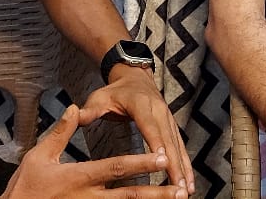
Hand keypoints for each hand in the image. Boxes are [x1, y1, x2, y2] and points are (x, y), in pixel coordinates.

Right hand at [0, 105, 186, 198]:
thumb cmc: (26, 185)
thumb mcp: (39, 155)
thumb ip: (61, 131)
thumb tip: (75, 108)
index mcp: (79, 177)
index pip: (116, 168)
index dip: (140, 163)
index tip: (161, 157)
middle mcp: (88, 198)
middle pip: (129, 196)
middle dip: (156, 192)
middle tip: (179, 189)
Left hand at [80, 65, 193, 193]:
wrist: (135, 77)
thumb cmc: (115, 91)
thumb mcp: (100, 97)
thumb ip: (91, 109)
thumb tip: (77, 115)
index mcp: (141, 104)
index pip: (149, 125)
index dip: (156, 143)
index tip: (162, 161)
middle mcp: (159, 111)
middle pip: (167, 140)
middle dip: (174, 164)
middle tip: (178, 188)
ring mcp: (168, 118)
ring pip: (177, 145)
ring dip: (183, 168)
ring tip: (186, 191)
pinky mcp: (172, 126)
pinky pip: (180, 147)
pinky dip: (185, 165)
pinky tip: (188, 183)